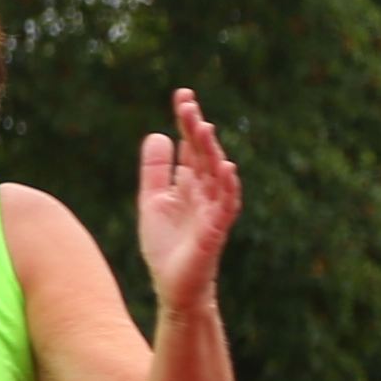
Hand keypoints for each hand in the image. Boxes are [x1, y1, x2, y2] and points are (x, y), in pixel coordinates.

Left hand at [137, 85, 239, 314]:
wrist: (174, 286)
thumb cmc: (167, 247)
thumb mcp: (153, 202)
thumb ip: (156, 171)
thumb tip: (159, 134)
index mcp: (190, 184)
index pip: (190, 146)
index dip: (187, 122)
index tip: (182, 95)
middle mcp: (205, 192)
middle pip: (203, 154)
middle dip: (196, 129)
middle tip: (187, 103)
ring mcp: (213, 209)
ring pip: (216, 174)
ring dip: (210, 150)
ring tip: (202, 126)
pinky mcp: (216, 230)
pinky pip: (226, 204)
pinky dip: (227, 185)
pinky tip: (225, 167)